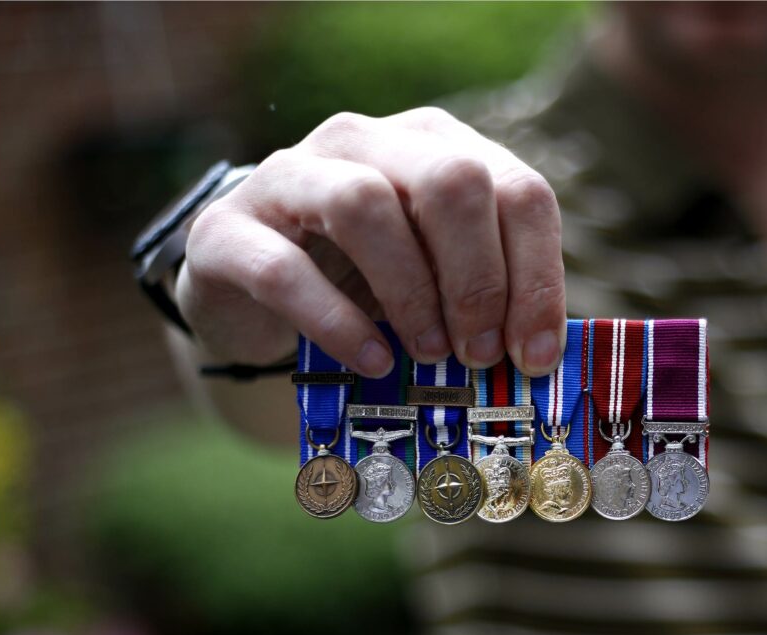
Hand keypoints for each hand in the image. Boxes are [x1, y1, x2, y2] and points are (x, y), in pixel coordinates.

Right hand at [177, 107, 565, 377]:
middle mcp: (367, 142)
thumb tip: (539, 356)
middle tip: (479, 353)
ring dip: (411, 292)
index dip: (538, 277)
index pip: (518, 191)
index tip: (534, 354)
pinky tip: (370, 360)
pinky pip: (285, 269)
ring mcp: (291, 175)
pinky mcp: (228, 229)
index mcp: (435, 146)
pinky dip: (337, 322)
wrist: (249, 287)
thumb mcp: (434, 277)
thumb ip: (484, 296)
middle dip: (478, 279)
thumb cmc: (361, 282)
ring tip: (430, 353)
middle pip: (452, 181)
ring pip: (366, 204)